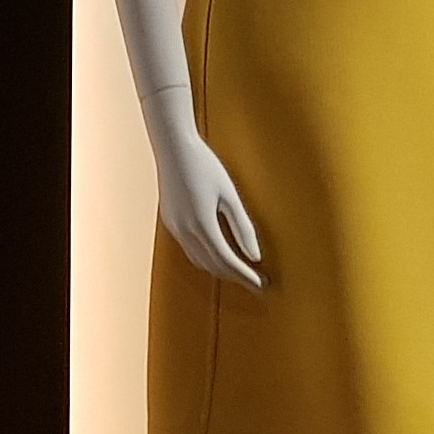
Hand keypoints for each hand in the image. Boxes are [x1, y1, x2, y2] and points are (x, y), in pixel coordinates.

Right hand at [153, 109, 264, 292]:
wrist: (173, 148)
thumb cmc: (205, 165)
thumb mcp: (230, 195)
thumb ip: (242, 227)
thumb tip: (255, 256)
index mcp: (202, 225)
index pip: (227, 261)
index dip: (246, 276)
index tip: (262, 285)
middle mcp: (185, 231)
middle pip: (213, 265)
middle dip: (235, 277)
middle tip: (257, 283)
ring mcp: (175, 228)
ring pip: (199, 260)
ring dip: (220, 270)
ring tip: (241, 273)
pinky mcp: (171, 222)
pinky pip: (190, 250)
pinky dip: (207, 259)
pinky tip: (218, 255)